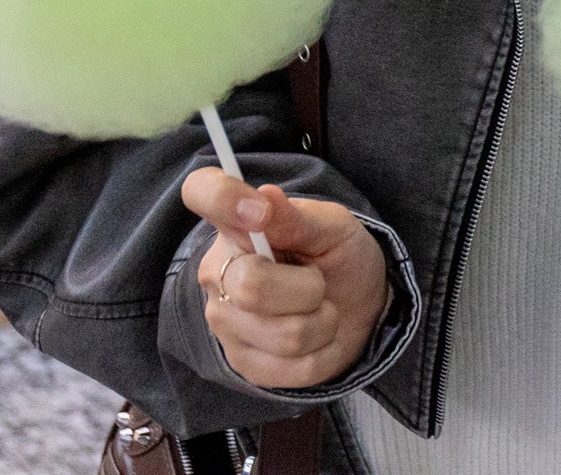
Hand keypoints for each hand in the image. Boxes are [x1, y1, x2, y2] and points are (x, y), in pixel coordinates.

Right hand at [182, 169, 388, 390]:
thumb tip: (265, 195)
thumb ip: (299, 216)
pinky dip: (323, 353)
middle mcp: (218, 274)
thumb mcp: (334, 228)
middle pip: (252, 286)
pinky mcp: (243, 365)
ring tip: (319, 309)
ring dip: (322, 322)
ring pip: (285, 335)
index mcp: (235, 227)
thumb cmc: (339, 257)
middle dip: (308, 288)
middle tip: (317, 281)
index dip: (222, 199)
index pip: (202, 192)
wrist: (357, 308)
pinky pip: (295, 368)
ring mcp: (225, 323)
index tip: (260, 214)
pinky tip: (316, 337)